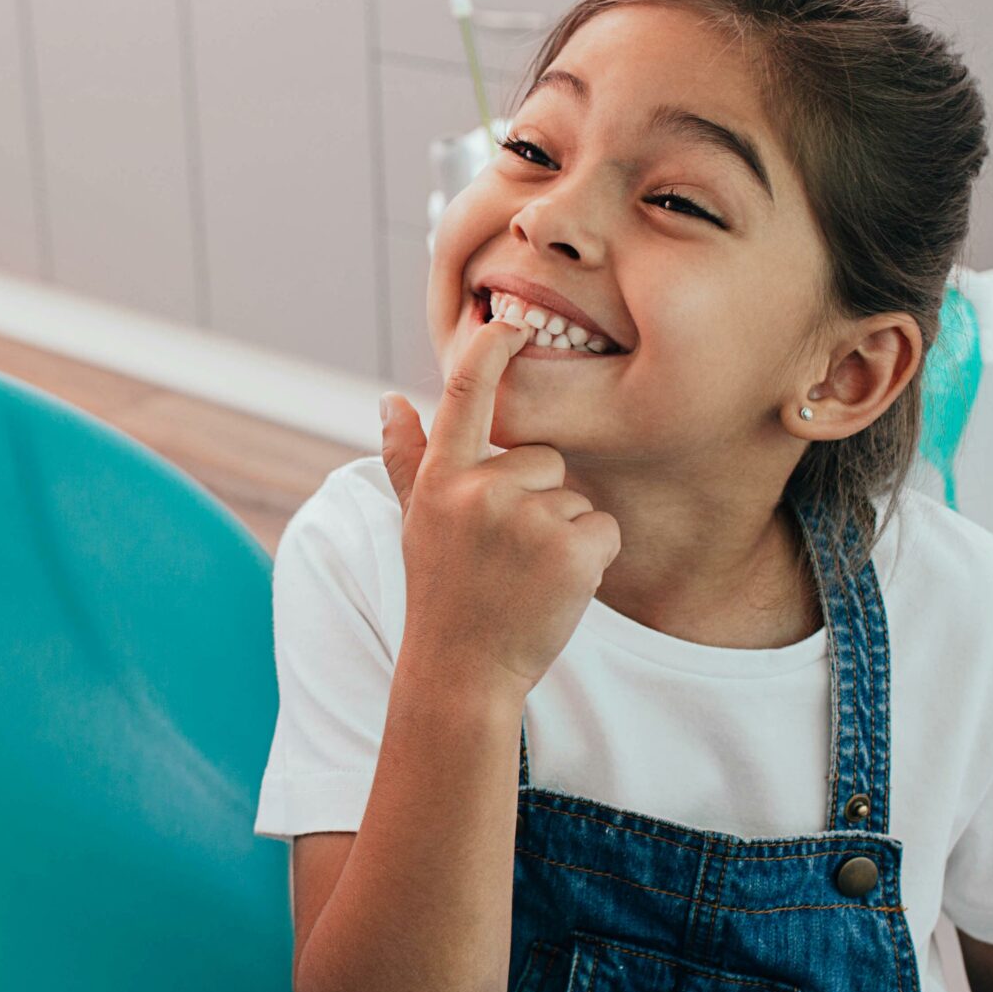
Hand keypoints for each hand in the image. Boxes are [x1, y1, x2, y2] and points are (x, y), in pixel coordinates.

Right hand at [381, 319, 621, 702]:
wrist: (462, 672)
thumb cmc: (442, 592)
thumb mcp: (416, 521)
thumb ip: (406, 457)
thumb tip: (388, 399)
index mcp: (442, 478)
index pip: (466, 393)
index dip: (492, 348)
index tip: (511, 319)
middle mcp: (480, 490)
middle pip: (543, 458)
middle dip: (538, 500)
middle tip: (505, 554)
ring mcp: (527, 520)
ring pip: (575, 498)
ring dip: (563, 534)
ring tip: (525, 575)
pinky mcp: (571, 551)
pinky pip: (603, 529)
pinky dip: (591, 559)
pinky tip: (554, 588)